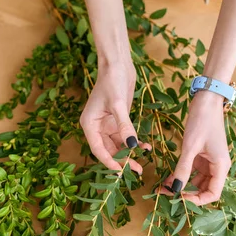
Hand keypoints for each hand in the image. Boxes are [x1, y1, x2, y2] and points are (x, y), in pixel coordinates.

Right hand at [80, 59, 149, 173]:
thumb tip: (132, 147)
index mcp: (89, 124)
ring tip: (143, 163)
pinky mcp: (118, 120)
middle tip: (137, 171)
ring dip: (129, 154)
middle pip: (108, 150)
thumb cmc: (112, 80)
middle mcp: (97, 127)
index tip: (122, 172)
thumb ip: (124, 126)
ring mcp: (107, 124)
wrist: (118, 63)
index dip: (109, 162)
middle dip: (122, 161)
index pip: (98, 149)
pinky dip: (134, 142)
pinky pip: (125, 136)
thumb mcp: (118, 104)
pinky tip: (145, 147)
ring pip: (118, 145)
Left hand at [161, 91, 230, 204]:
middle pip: (204, 190)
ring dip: (182, 185)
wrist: (206, 100)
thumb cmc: (203, 121)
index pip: (213, 194)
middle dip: (186, 194)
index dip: (197, 201)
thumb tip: (175, 189)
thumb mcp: (191, 146)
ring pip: (196, 181)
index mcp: (221, 166)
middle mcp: (217, 166)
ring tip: (164, 188)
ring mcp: (209, 161)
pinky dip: (181, 175)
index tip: (179, 199)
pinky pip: (192, 170)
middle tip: (167, 195)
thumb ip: (183, 169)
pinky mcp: (201, 155)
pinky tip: (167, 178)